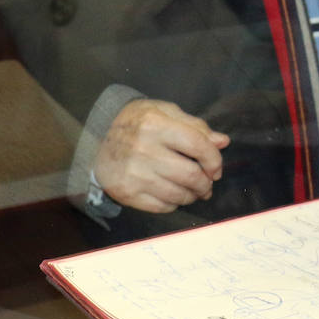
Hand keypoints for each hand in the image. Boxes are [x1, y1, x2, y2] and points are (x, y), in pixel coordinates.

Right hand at [94, 98, 230, 212]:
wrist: (96, 136)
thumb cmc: (138, 122)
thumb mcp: (165, 112)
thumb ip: (196, 127)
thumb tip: (222, 142)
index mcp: (156, 125)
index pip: (197, 145)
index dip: (214, 160)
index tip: (217, 168)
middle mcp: (143, 150)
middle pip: (190, 175)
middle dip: (206, 183)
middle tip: (208, 184)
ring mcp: (133, 173)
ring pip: (178, 194)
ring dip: (193, 195)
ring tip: (195, 191)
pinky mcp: (125, 192)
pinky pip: (161, 206)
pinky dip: (174, 203)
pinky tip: (175, 195)